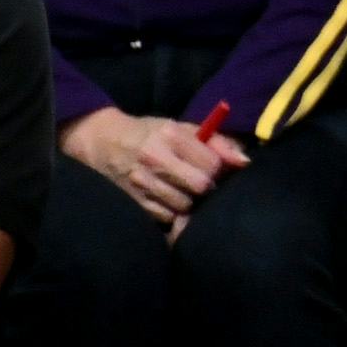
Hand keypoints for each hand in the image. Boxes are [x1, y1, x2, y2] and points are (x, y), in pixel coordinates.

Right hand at [59, 107, 248, 224]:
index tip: (212, 168)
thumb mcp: (180, 128)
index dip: (218, 169)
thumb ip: (216, 142)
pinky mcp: (134, 201)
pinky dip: (171, 213)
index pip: (212, 164)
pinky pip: (167, 218)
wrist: (101, 142)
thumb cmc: (149, 134)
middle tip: (199, 183)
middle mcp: (155, 158)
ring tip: (180, 190)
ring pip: (184, 205)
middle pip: (201, 187)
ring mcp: (142, 182)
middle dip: (206, 188)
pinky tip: (166, 199)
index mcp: (170, 134)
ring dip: (189, 202)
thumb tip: (245, 162)